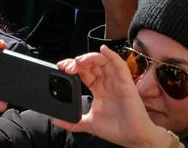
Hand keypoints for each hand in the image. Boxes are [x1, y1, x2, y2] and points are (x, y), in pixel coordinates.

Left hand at [52, 47, 172, 147]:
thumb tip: (54, 119)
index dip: (73, 67)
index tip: (61, 68)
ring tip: (79, 61)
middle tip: (68, 67)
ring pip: (103, 61)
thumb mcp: (88, 124)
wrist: (132, 137)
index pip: (84, 71)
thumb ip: (71, 122)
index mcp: (98, 89)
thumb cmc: (115, 129)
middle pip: (91, 64)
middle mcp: (107, 82)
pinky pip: (119, 65)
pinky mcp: (126, 82)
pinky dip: (112, 55)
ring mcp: (116, 81)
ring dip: (90, 57)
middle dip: (78, 62)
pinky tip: (103, 50)